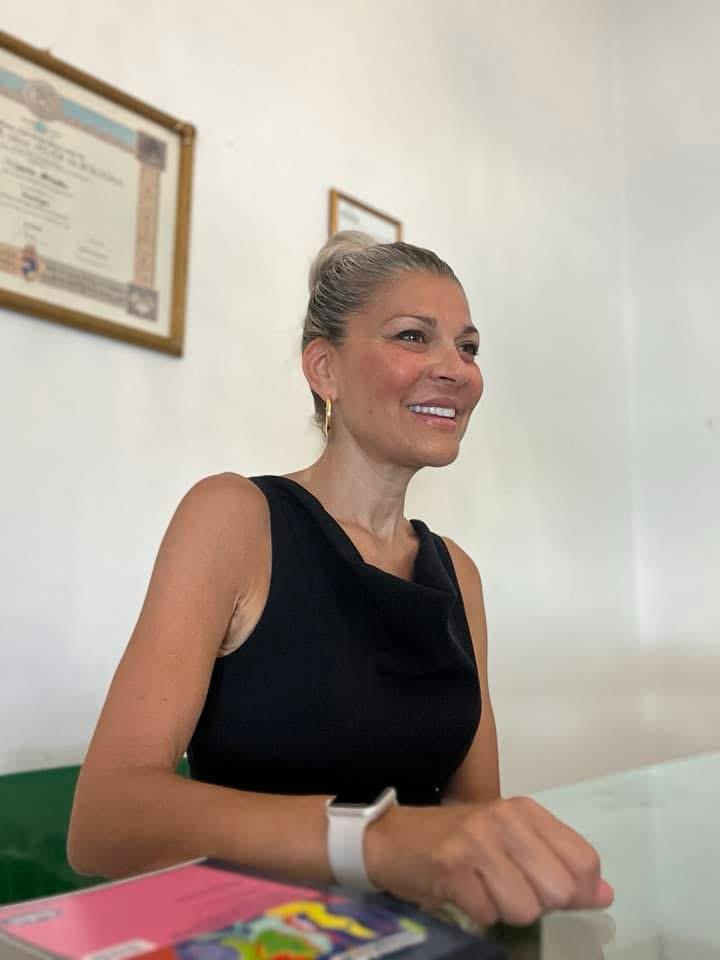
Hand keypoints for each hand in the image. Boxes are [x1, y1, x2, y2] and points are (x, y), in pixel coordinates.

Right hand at [364, 796, 613, 927]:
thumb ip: (559, 863)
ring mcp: (478, 842)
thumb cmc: (457, 841)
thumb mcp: (512, 841)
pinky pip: (488, 915)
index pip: (584, 861)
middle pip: (559, 890)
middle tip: (508, 888)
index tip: (549, 891)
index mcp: (525, 810)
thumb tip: (605, 893)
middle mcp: (505, 819)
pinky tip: (462, 893)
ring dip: (505, 911)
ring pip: (525, 908)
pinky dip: (478, 914)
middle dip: (539, 904)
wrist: (392, 839)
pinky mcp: (452, 868)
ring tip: (483, 889)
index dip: (577, 891)